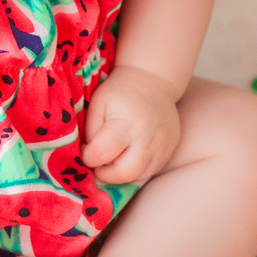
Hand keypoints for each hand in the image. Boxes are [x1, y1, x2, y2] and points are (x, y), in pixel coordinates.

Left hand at [81, 65, 181, 184]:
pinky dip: (137, 168)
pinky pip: (151, 170)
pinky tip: (129, 153)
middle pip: (125, 174)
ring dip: (122, 173)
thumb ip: (91, 131)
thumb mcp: (98, 103)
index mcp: (125, 124)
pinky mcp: (169, 150)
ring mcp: (162, 146)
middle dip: (106, 175)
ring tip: (114, 157)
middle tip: (99, 162)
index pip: (102, 154)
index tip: (86, 149)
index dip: (88, 157)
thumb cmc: (120, 92)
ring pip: (139, 176)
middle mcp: (146, 138)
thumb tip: (90, 156)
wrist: (154, 81)